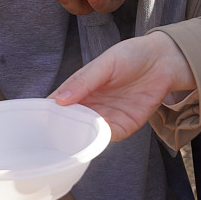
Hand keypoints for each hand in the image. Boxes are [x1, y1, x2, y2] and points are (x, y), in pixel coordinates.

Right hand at [51, 31, 192, 138]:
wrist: (163, 61)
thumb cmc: (130, 56)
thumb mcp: (105, 64)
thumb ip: (84, 82)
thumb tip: (59, 100)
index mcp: (80, 88)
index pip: (58, 104)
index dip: (48, 113)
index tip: (37, 124)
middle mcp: (91, 105)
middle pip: (71, 122)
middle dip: (62, 131)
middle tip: (50, 140)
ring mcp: (107, 117)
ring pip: (88, 133)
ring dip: (80, 138)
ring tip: (69, 143)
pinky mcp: (125, 125)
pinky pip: (109, 137)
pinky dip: (101, 140)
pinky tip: (93, 140)